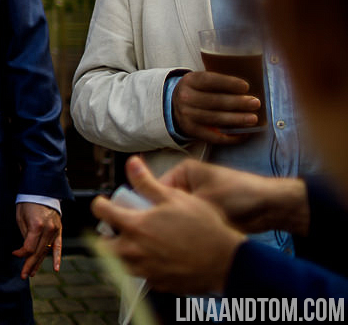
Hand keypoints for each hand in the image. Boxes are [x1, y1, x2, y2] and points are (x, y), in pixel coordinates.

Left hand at [13, 202, 61, 278]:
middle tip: (23, 275)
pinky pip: (58, 246)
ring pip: (46, 251)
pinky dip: (57, 258)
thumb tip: (24, 250)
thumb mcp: (21, 217)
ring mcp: (55, 230)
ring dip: (39, 263)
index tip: (14, 254)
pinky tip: (56, 269)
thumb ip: (24, 235)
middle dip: (29, 264)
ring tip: (32, 273)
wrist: (41, 190)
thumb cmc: (27, 202)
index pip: (29, 247)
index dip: (21, 254)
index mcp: (37, 226)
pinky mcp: (59, 230)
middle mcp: (48, 230)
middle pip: (38, 252)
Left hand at [92, 156, 245, 293]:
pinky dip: (141, 267)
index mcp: (134, 226)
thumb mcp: (174, 197)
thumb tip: (132, 164)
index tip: (105, 203)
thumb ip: (147, 182)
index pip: (101, 211)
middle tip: (119, 227)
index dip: (101, 203)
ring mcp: (144, 270)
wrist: (226, 261)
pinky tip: (155, 258)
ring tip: (136, 243)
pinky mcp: (157, 283)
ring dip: (121, 253)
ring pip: (119, 263)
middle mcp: (134, 251)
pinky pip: (140, 275)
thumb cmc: (203, 228)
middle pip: (103, 244)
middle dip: (107, 234)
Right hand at [160, 159, 309, 235]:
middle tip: (158, 234)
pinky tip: (184, 243)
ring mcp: (197, 199)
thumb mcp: (202, 200)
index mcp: (182, 172)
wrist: (270, 207)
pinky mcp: (206, 215)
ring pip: (177, 216)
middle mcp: (187, 184)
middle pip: (164, 204)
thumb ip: (174, 208)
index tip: (145, 223)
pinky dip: (189, 233)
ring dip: (177, 227)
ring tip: (172, 240)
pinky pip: (190, 224)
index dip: (149, 206)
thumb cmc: (237, 194)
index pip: (155, 188)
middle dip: (163, 218)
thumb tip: (151, 217)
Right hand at [172, 71, 260, 143]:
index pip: (209, 81)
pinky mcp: (191, 130)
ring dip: (236, 119)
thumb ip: (220, 82)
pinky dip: (230, 137)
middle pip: (214, 101)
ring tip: (253, 119)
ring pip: (214, 118)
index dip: (228, 83)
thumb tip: (248, 91)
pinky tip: (243, 134)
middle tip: (255, 103)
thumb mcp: (202, 80)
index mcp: (190, 81)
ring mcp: (186, 115)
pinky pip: (213, 136)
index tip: (246, 86)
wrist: (177, 105)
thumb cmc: (200, 91)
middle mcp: (185, 97)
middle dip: (237, 103)